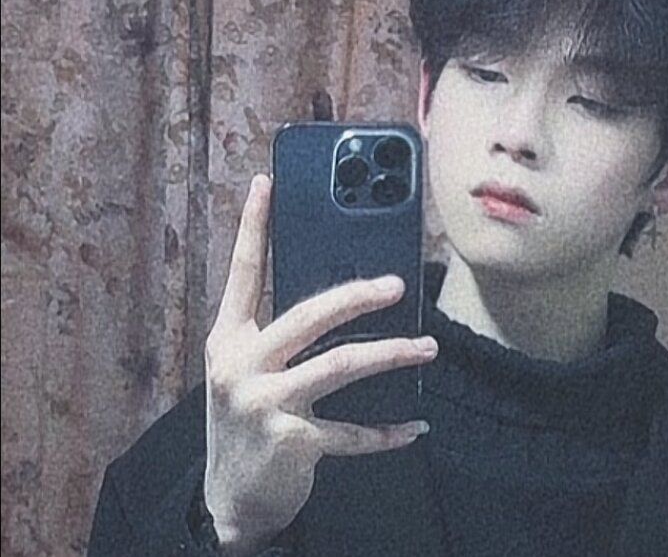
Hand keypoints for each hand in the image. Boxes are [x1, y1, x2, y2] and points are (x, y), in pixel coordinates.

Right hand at [203, 173, 437, 553]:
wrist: (228, 499)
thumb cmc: (244, 418)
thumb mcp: (246, 368)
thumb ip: (277, 332)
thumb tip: (339, 295)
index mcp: (228, 338)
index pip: (243, 271)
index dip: (254, 226)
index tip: (266, 182)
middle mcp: (240, 365)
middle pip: (307, 316)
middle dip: (357, 295)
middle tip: (398, 285)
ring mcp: (264, 405)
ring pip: (339, 365)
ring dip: (391, 355)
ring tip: (426, 347)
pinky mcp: (291, 443)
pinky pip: (352, 433)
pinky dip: (386, 431)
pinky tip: (413, 425)